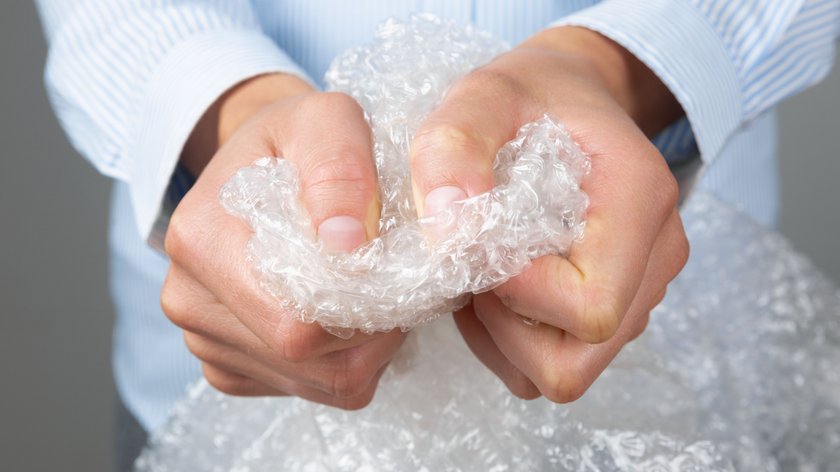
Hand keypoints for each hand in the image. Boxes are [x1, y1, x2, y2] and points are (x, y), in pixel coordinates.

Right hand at [162, 74, 405, 407]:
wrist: (260, 162)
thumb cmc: (297, 139)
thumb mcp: (326, 119)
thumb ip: (339, 169)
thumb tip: (345, 245)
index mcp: (201, 241)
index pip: (297, 324)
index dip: (364, 311)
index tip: (391, 271)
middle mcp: (188, 300)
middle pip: (306, 361)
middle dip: (368, 331)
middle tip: (389, 282)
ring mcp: (204, 340)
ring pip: (314, 384)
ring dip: (360, 347)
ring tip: (364, 290)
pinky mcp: (227, 365)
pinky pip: (305, 389)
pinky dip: (339, 361)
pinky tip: (338, 312)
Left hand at [410, 27, 688, 400]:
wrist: (570, 96)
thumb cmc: (532, 94)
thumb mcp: (484, 95)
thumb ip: (455, 147)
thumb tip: (447, 228)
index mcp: (639, 201)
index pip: (588, 306)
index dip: (517, 292)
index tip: (481, 245)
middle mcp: (656, 257)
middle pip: (578, 360)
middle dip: (507, 326)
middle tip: (479, 266)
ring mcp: (642, 289)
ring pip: (564, 371)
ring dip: (505, 335)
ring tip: (486, 271)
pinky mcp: (618, 305)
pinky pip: (556, 363)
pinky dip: (512, 341)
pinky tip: (497, 288)